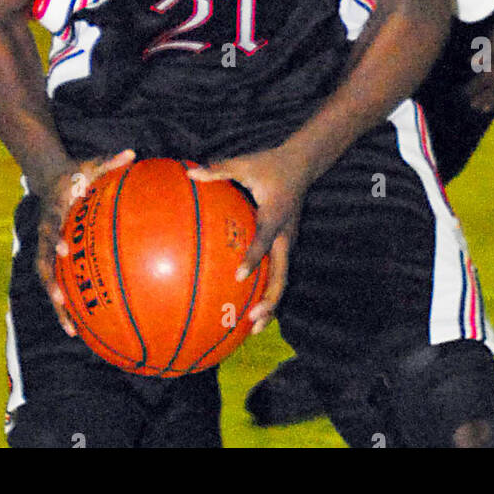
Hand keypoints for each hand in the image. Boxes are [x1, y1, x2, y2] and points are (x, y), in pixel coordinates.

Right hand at [34, 149, 135, 334]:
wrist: (49, 179)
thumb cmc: (76, 173)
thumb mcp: (90, 163)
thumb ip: (110, 160)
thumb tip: (133, 152)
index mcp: (54, 211)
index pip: (52, 226)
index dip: (56, 238)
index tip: (65, 250)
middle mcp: (45, 233)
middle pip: (44, 263)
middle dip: (52, 283)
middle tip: (63, 300)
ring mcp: (45, 248)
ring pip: (47, 281)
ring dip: (58, 305)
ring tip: (72, 330)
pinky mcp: (50, 258)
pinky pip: (57, 283)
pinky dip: (66, 304)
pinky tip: (81, 326)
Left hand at [188, 144, 310, 333]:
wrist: (302, 164)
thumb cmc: (270, 164)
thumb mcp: (245, 163)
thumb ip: (219, 170)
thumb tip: (190, 174)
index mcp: (275, 215)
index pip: (265, 239)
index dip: (253, 257)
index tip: (239, 276)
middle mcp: (286, 235)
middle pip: (282, 274)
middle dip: (270, 299)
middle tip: (252, 319)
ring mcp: (289, 242)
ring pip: (283, 279)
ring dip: (271, 303)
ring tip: (253, 329)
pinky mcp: (287, 245)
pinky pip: (278, 272)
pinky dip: (268, 292)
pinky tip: (251, 308)